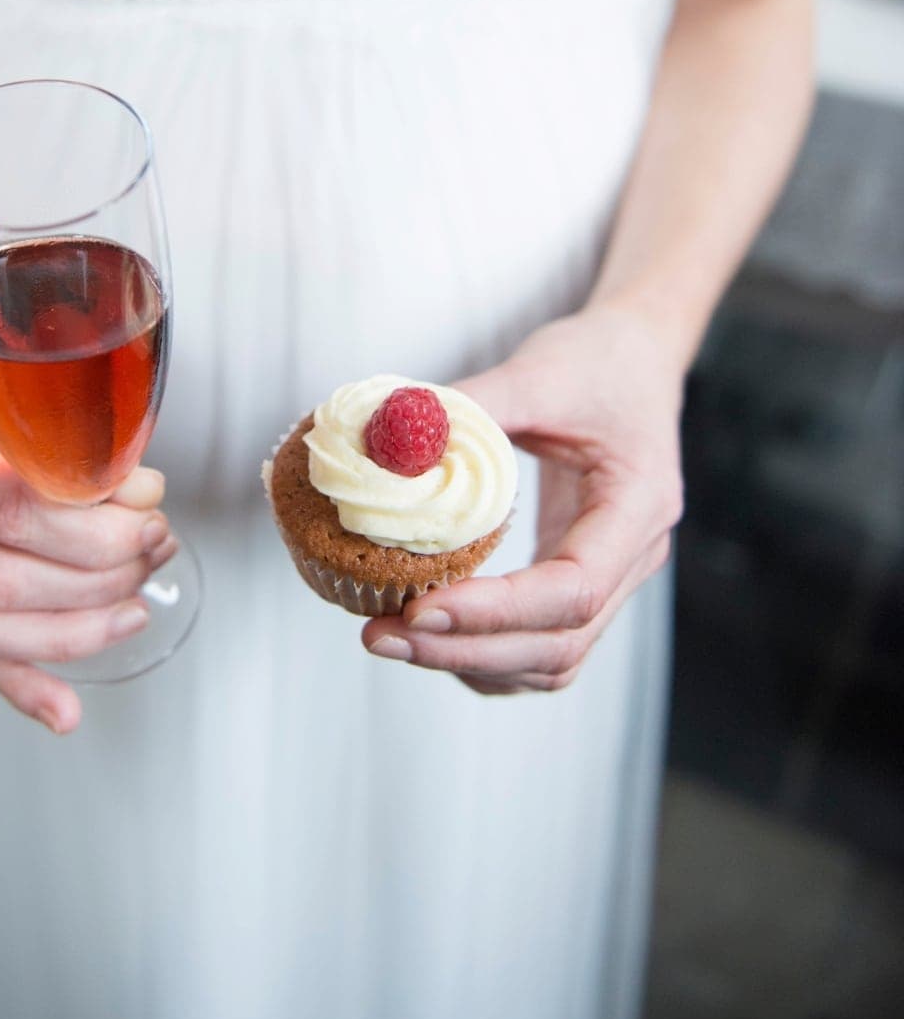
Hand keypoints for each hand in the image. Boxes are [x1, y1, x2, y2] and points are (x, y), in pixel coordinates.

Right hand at [0, 359, 177, 731]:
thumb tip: (147, 504)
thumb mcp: (47, 390)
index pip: (12, 508)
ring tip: (137, 603)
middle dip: (98, 579)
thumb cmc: (4, 383)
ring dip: (76, 628)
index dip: (93, 531)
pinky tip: (65, 712)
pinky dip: (21, 682)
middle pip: (0, 575)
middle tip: (156, 553)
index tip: (152, 522)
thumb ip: (93, 450)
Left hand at [361, 304, 685, 693]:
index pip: (573, 589)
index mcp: (639, 505)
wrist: (635, 356)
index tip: (419, 609)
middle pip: (559, 645)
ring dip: (470, 662)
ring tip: (391, 637)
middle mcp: (635, 556)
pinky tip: (431, 636)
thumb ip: (464, 406)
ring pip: (552, 660)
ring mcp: (614, 576)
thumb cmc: (595, 360)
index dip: (495, 611)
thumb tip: (378, 439)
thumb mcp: (535, 372)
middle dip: (465, 651)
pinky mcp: (582, 579)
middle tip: (381, 635)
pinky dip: (486, 655)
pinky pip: (542, 644)